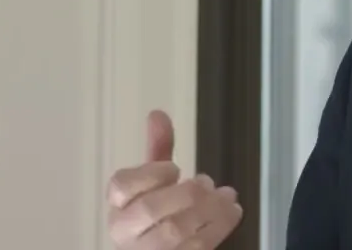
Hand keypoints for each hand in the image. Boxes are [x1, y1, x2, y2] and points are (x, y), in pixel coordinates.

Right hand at [106, 110, 242, 248]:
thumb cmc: (158, 215)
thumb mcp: (157, 182)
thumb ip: (158, 150)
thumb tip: (157, 113)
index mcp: (118, 206)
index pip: (122, 185)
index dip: (151, 173)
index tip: (175, 168)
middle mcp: (126, 232)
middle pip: (148, 209)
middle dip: (185, 192)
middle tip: (206, 181)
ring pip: (174, 231)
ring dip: (208, 208)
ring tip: (226, 195)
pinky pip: (196, 247)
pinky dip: (219, 227)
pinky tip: (233, 211)